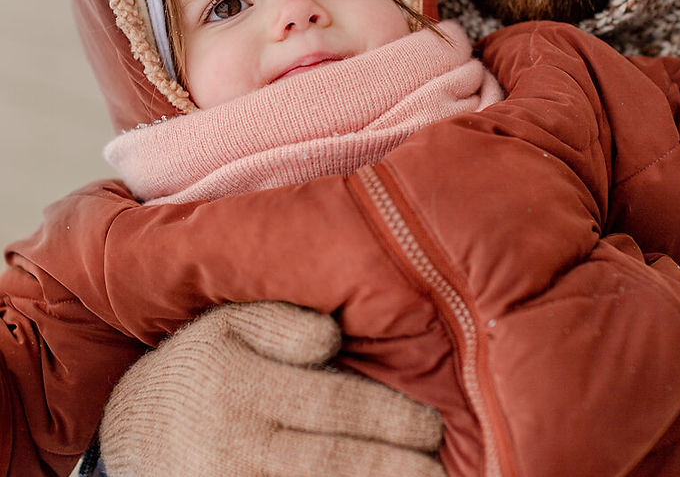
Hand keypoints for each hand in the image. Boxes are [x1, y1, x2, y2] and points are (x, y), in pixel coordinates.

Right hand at [98, 301, 443, 475]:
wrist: (134, 427)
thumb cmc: (200, 364)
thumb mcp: (229, 323)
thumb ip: (283, 324)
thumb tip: (332, 339)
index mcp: (241, 383)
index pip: (330, 404)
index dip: (386, 418)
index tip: (430, 427)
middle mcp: (237, 441)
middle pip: (330, 462)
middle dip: (391, 469)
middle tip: (439, 473)